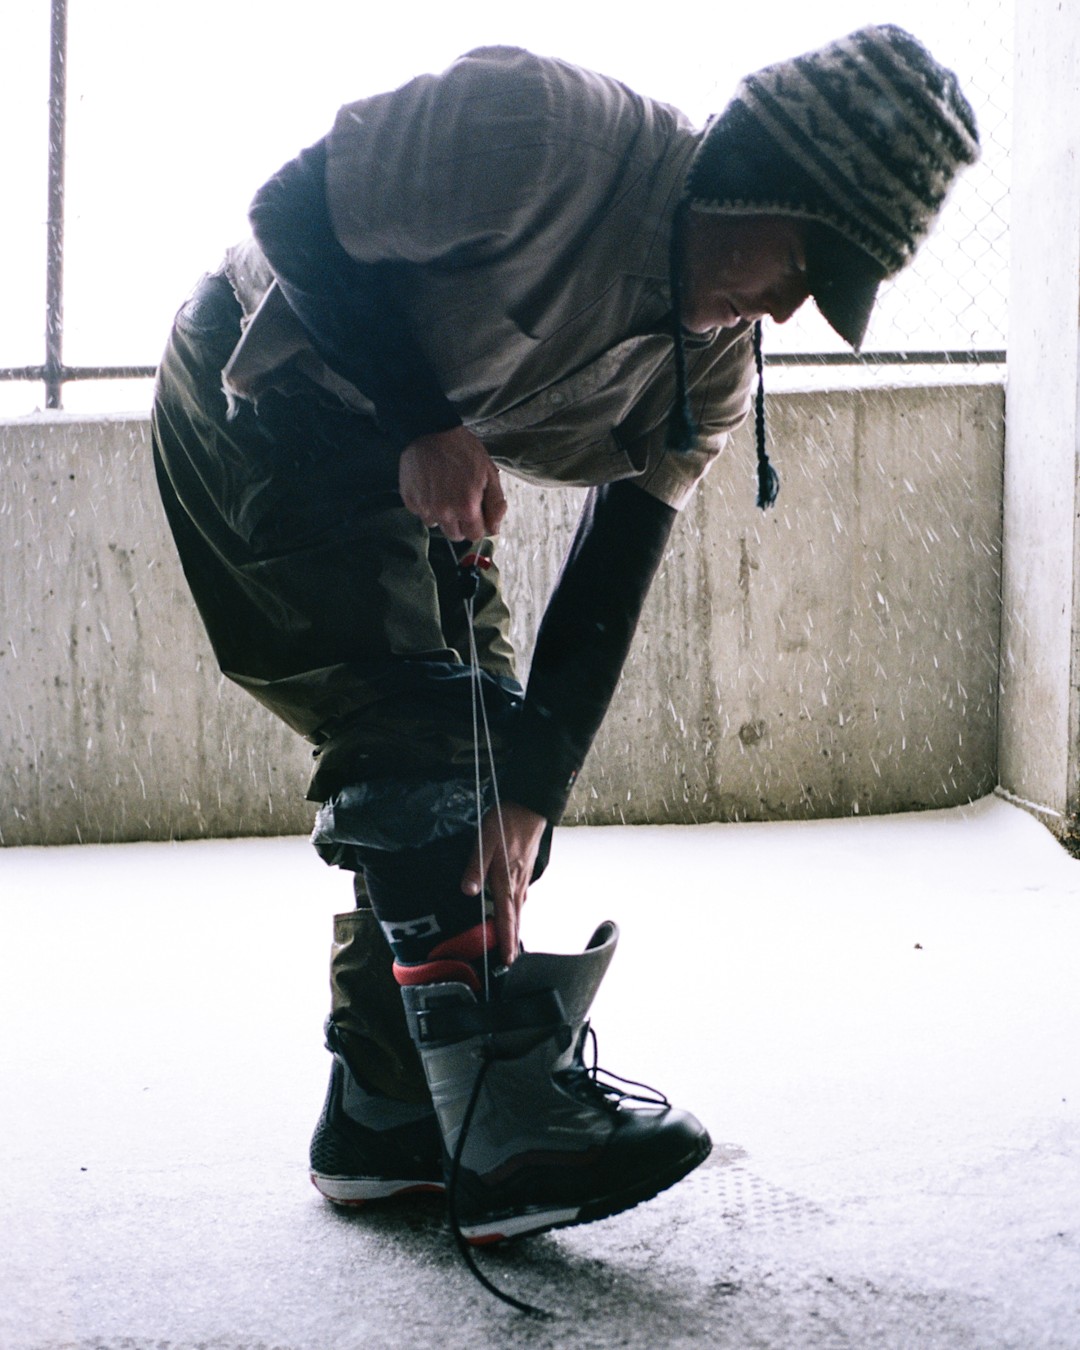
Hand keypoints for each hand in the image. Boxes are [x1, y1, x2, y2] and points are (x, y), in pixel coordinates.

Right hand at [399, 426, 506, 540]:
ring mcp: (424, 508)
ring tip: (444, 491)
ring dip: (442, 514)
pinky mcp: (409, 500)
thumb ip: (495, 504)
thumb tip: (494, 530)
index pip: (475, 536)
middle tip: (461, 501)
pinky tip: (430, 486)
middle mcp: (444, 513)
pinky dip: (426, 504)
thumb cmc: (463, 450)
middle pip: (455, 535)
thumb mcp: (489, 472)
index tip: (477, 511)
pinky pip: (420, 512)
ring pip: (436, 524)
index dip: (479, 524)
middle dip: (461, 523)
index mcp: (467, 508)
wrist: (430, 430)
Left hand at [461, 801, 547, 964]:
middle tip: (511, 960)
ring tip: (512, 941)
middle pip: (516, 917)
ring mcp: (524, 876)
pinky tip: (515, 909)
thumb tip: (467, 892)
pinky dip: (519, 910)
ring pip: (520, 907)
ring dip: (516, 926)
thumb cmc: (505, 821)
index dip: (506, 939)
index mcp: (506, 879)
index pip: (506, 917)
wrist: (530, 806)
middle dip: (513, 939)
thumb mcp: (484, 841)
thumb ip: (475, 867)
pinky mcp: (526, 869)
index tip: (507, 959)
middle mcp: (518, 882)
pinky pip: (522, 896)